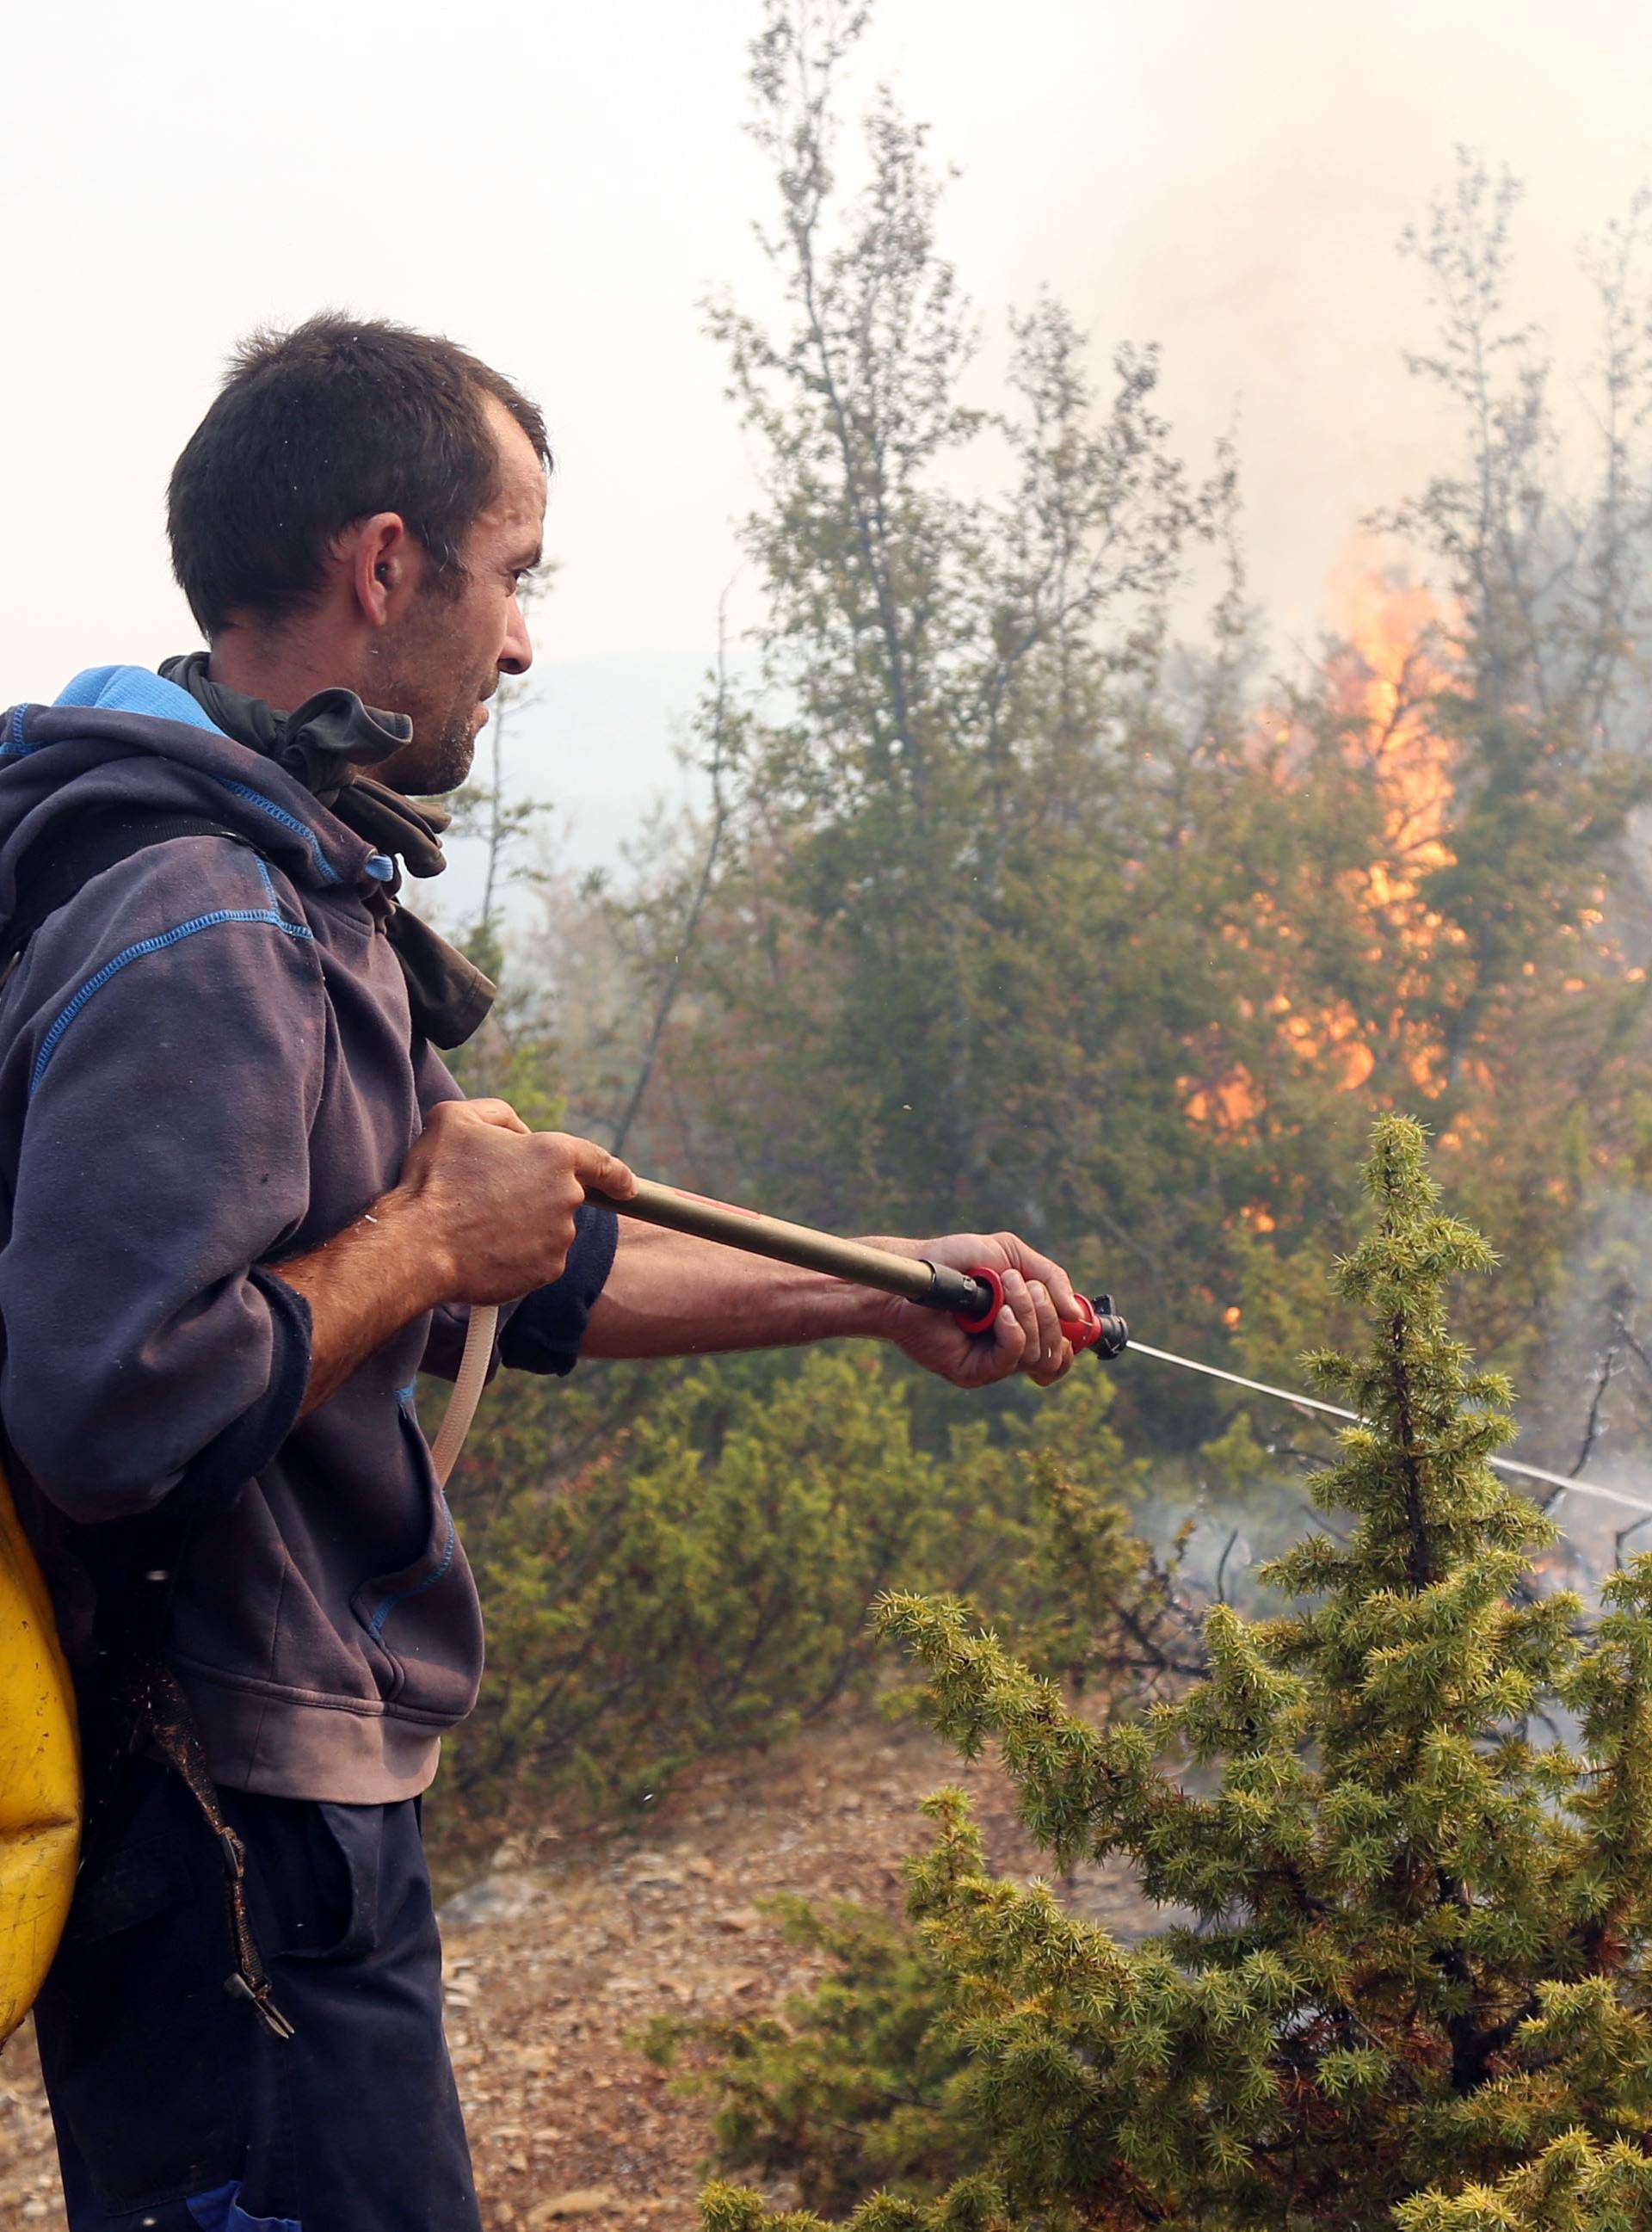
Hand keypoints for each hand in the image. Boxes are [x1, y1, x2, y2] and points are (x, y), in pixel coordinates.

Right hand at [397, 1099, 635, 1304]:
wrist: (418, 1245)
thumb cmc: (435, 1179)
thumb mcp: (455, 1117)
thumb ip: (499, 1114)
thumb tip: (520, 1133)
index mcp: (555, 1155)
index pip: (601, 1162)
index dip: (615, 1174)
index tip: (627, 1186)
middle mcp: (567, 1197)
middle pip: (564, 1195)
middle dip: (537, 1196)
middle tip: (492, 1198)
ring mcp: (560, 1237)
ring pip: (550, 1228)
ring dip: (525, 1225)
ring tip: (481, 1223)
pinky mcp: (547, 1271)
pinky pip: (539, 1258)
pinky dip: (519, 1254)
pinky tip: (486, 1248)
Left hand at [867, 1229, 1083, 1389]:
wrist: (918, 1271)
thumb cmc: (957, 1261)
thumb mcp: (1013, 1256)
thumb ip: (1052, 1278)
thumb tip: (1077, 1315)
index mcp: (1023, 1326)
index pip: (1062, 1351)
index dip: (1073, 1335)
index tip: (1073, 1313)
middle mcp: (1010, 1348)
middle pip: (1056, 1352)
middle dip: (1047, 1312)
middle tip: (1021, 1283)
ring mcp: (992, 1362)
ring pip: (1037, 1355)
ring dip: (1029, 1314)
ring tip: (1005, 1286)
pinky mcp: (973, 1372)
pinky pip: (1010, 1360)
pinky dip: (1014, 1333)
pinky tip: (1000, 1314)